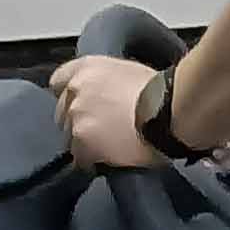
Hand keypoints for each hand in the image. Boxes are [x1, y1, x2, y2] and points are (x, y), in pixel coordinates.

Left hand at [54, 55, 164, 170]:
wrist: (171, 111)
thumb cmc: (162, 92)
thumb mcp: (128, 73)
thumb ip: (106, 83)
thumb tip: (105, 98)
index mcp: (87, 67)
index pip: (59, 82)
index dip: (70, 98)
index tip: (79, 107)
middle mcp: (76, 89)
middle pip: (63, 113)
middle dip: (78, 123)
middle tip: (102, 130)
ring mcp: (77, 116)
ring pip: (70, 138)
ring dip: (86, 144)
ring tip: (111, 147)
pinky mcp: (83, 142)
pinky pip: (81, 159)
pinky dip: (93, 162)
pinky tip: (111, 159)